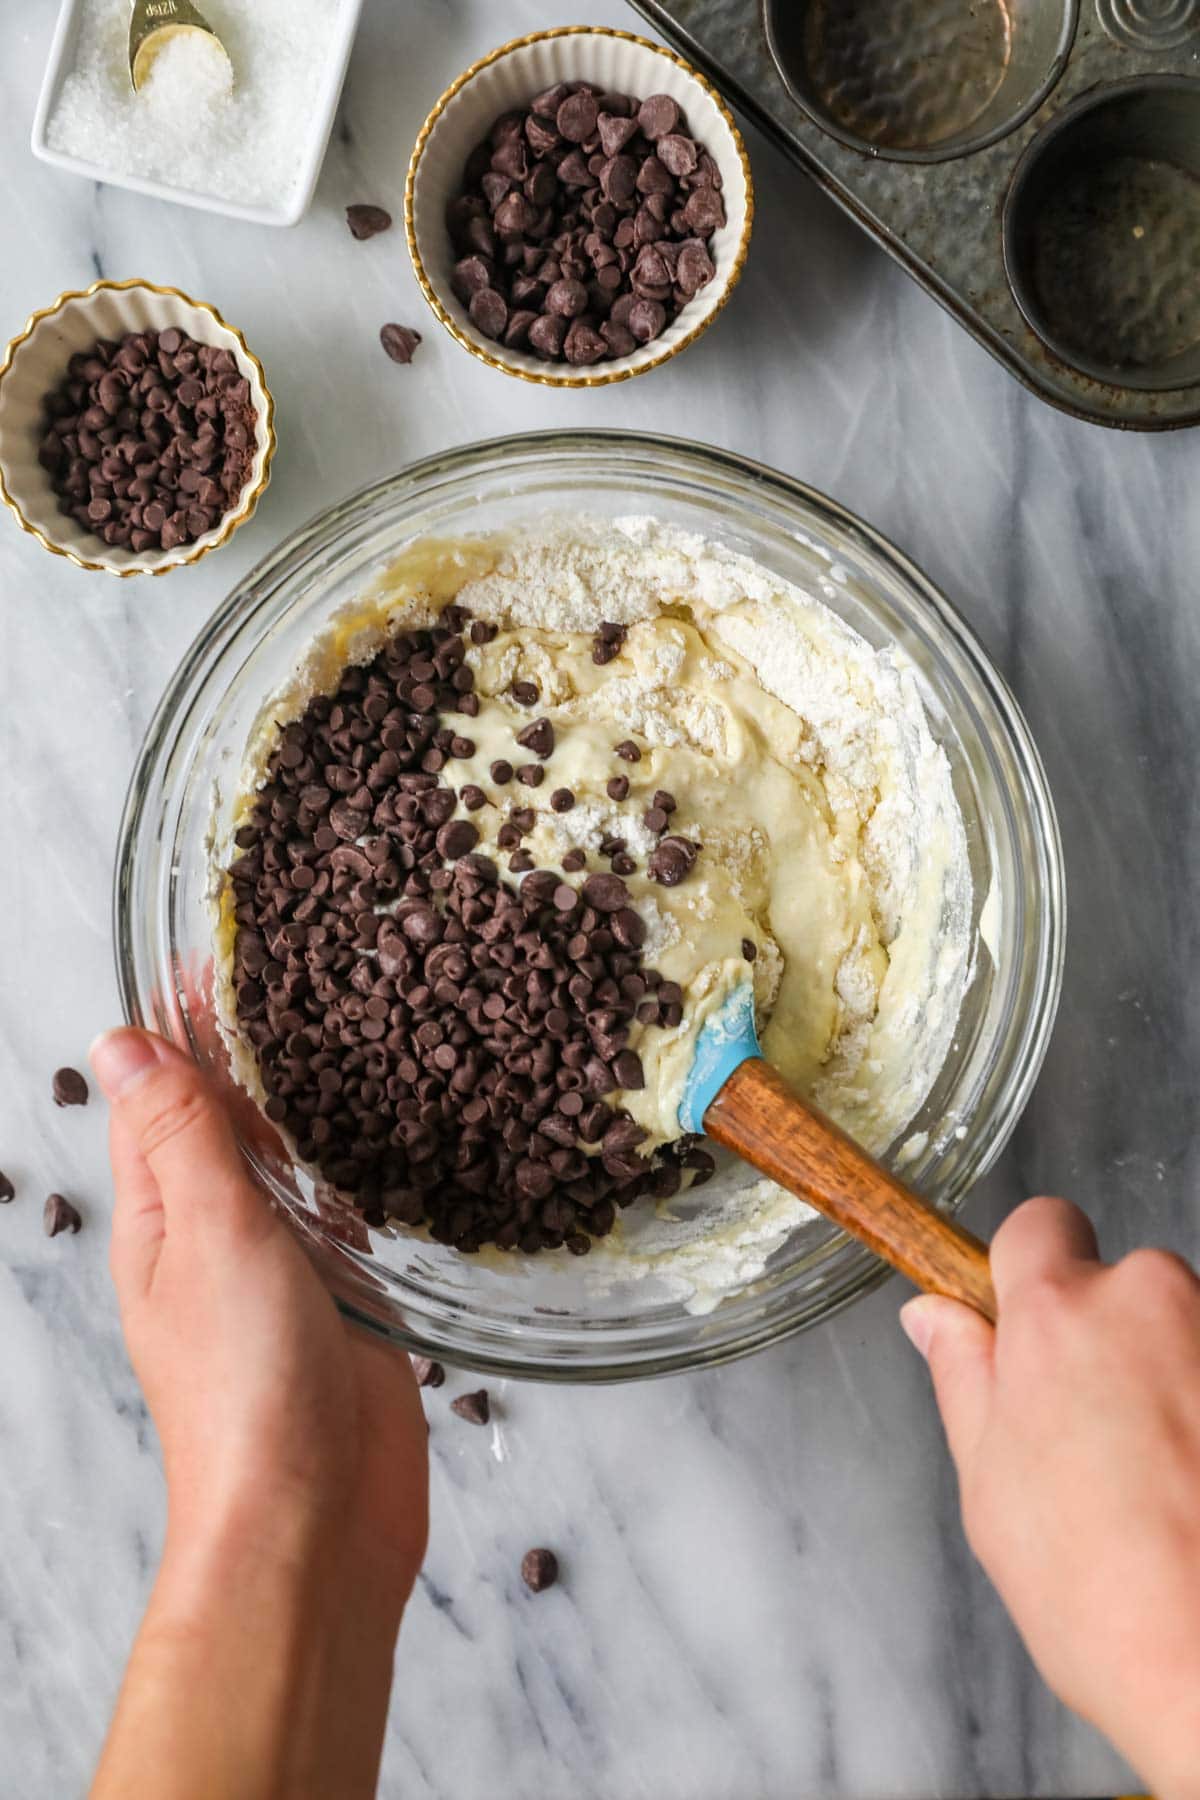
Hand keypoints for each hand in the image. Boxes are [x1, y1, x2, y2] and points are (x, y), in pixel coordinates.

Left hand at [90, 1028, 427, 1799]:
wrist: (315, 1520)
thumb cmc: (245, 1390)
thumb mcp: (208, 1235)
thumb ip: (181, 1135)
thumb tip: (123, 1041)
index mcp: (160, 1219)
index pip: (161, 1095)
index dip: (181, 1024)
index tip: (213, 951)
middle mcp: (215, 1238)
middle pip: (224, 1124)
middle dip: (249, 1052)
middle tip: (300, 971)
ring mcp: (281, 1272)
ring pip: (289, 1167)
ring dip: (305, 1105)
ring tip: (348, 1031)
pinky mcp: (345, 1301)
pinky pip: (346, 1218)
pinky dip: (357, 1171)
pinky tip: (390, 1138)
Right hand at [902, 1197, 1199, 1799]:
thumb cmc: (1101, 1597)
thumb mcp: (990, 1487)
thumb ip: (964, 1379)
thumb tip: (934, 1317)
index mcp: (1058, 1316)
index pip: (1040, 1224)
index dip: (1028, 1270)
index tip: (1025, 1326)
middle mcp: (1151, 1301)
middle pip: (1120, 1286)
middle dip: (1107, 1342)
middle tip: (1091, 1441)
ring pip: (1181, 1334)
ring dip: (1169, 1381)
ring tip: (1159, 1487)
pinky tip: (1196, 1493)